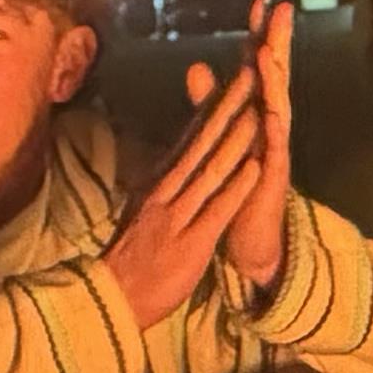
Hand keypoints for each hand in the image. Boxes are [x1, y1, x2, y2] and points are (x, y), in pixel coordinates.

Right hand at [104, 66, 272, 330]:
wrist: (113, 298)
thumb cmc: (134, 257)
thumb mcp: (146, 209)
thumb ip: (163, 181)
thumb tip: (173, 157)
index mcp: (161, 182)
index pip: (192, 138)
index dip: (216, 106)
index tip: (236, 77)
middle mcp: (168, 191)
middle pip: (203, 143)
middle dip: (229, 108)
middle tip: (252, 74)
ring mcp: (178, 215)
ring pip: (211, 170)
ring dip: (237, 140)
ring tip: (259, 111)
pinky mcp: (190, 243)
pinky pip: (216, 210)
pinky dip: (236, 187)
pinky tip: (255, 168)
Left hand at [218, 0, 297, 289]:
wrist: (249, 237)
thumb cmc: (237, 186)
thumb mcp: (221, 137)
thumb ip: (211, 103)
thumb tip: (198, 66)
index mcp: (253, 115)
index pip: (257, 67)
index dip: (258, 35)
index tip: (259, 2)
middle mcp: (269, 127)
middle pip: (275, 77)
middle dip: (278, 43)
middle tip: (282, 10)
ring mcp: (274, 149)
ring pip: (277, 106)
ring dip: (275, 79)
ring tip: (271, 51)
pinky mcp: (273, 176)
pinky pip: (275, 148)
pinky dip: (273, 128)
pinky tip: (271, 109)